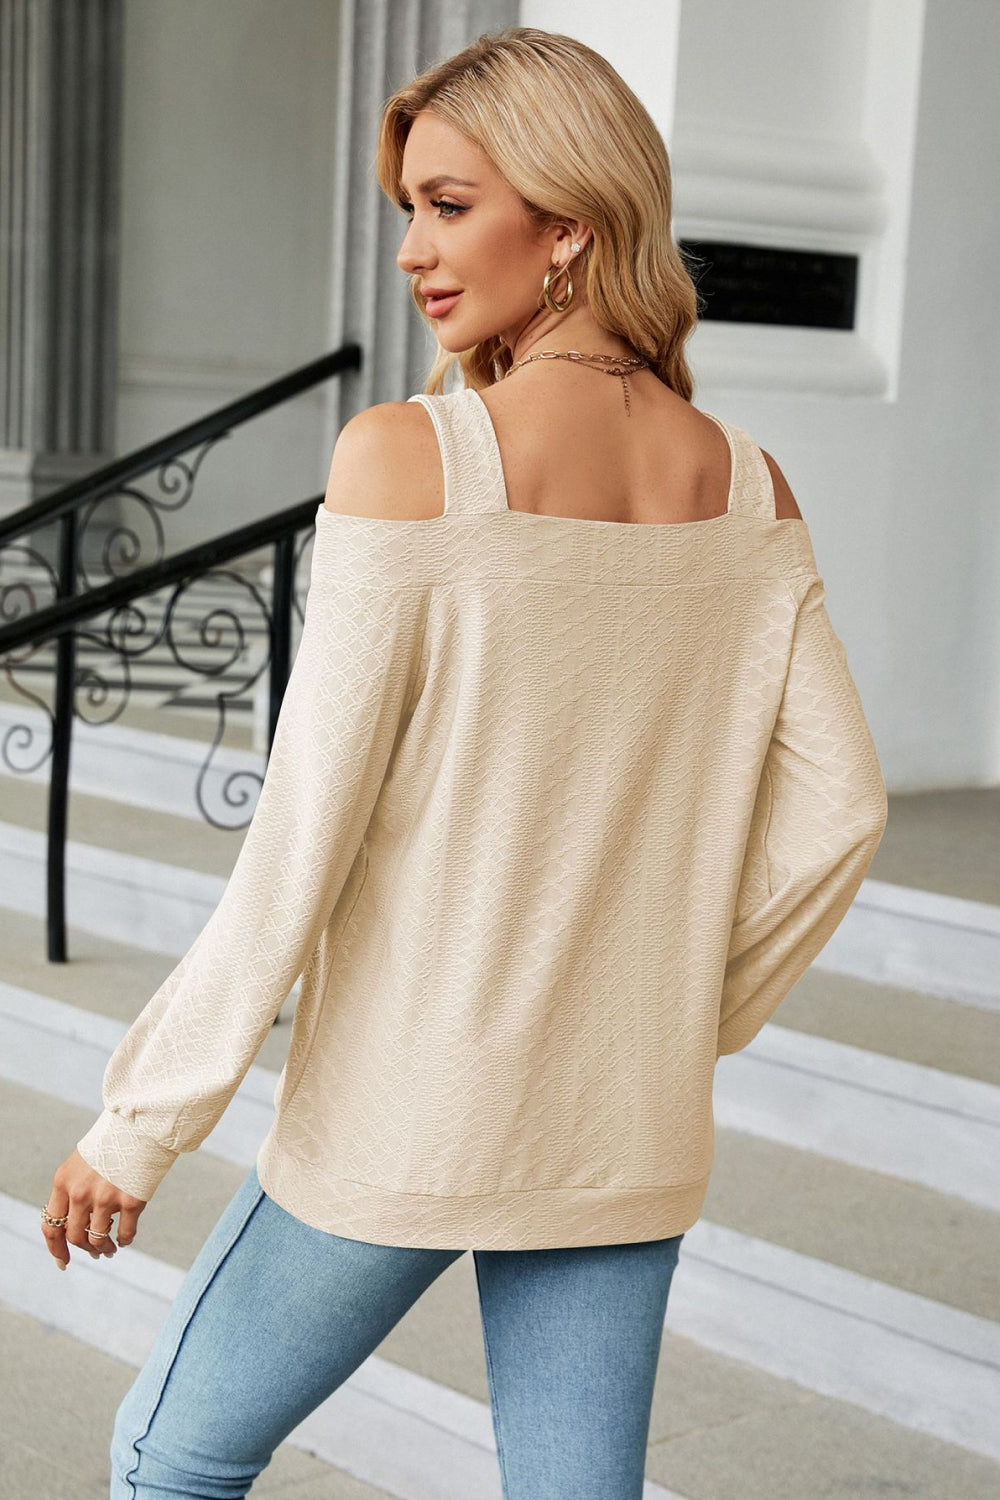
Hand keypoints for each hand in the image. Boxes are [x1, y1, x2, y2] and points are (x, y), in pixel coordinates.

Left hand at [41, 1149, 146, 1268]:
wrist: (142, 1124)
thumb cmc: (113, 1142)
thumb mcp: (81, 1162)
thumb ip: (74, 1190)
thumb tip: (75, 1223)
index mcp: (63, 1181)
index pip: (51, 1225)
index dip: (56, 1248)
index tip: (63, 1261)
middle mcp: (80, 1192)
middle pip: (74, 1236)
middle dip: (85, 1248)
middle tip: (95, 1252)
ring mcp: (105, 1198)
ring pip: (98, 1239)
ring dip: (103, 1249)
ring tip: (110, 1249)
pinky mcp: (130, 1201)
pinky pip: (125, 1233)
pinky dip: (125, 1240)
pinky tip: (125, 1238)